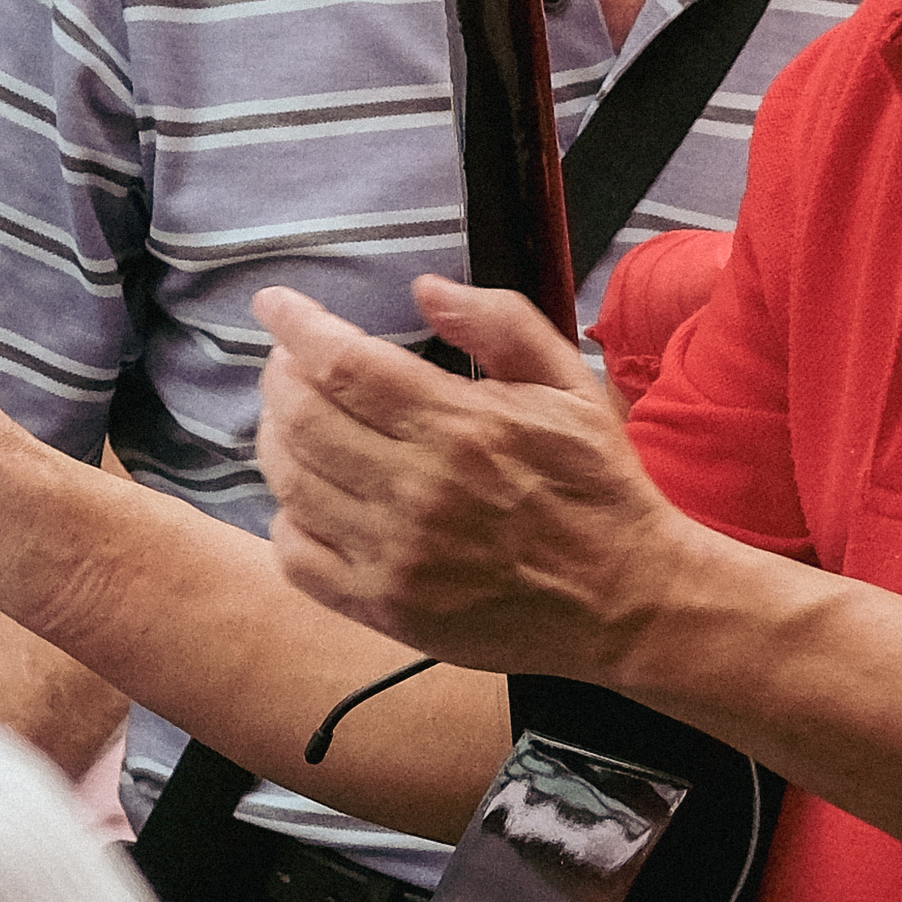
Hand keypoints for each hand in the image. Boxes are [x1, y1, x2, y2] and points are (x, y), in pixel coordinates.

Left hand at [252, 277, 689, 677]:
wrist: (628, 599)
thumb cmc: (598, 485)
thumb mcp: (570, 383)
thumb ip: (501, 323)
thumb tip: (426, 291)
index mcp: (463, 427)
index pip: (344, 364)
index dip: (295, 326)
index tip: (276, 305)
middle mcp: (420, 492)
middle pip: (303, 419)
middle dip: (279, 377)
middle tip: (287, 362)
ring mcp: (398, 557)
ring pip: (291, 485)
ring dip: (273, 439)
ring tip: (288, 418)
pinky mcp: (389, 610)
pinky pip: (299, 560)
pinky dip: (284, 518)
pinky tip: (303, 496)